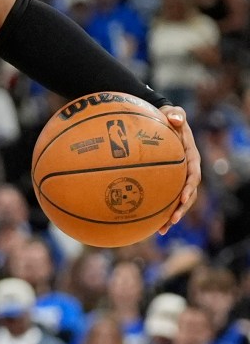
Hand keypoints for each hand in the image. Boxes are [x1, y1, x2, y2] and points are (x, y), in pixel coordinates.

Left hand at [158, 105, 201, 234]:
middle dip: (181, 209)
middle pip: (189, 194)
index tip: (182, 198)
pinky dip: (161, 211)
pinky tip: (150, 224)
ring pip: (179, 201)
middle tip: (172, 220)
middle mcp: (188, 171)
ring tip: (162, 230)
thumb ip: (176, 115)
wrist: (163, 121)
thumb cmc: (168, 118)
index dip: (189, 188)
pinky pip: (167, 198)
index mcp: (191, 158)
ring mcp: (179, 178)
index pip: (193, 175)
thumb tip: (175, 119)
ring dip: (172, 216)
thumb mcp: (173, 113)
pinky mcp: (169, 181)